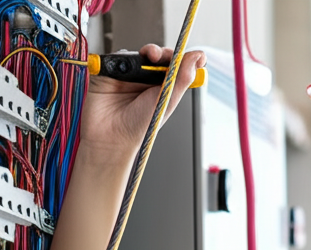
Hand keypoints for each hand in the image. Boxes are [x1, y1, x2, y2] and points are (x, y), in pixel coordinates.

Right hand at [79, 45, 206, 158]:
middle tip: (162, 56)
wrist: (111, 136)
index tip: (192, 55)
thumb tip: (199, 56)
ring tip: (150, 57)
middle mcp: (147, 80)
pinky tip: (128, 66)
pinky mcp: (111, 71)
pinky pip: (119, 57)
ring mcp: (129, 74)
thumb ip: (183, 77)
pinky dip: (125, 58)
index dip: (182, 58)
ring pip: (140, 54)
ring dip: (146, 52)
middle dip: (162, 52)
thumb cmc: (139, 125)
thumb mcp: (167, 100)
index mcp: (163, 87)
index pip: (175, 65)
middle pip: (158, 56)